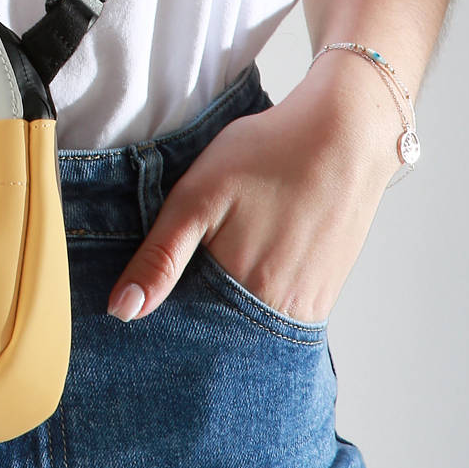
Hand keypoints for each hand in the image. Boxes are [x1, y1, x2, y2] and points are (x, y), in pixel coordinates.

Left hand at [105, 66, 402, 324]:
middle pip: (219, 332)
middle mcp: (276, 314)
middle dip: (195, 313)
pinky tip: (254, 259)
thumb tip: (122, 311)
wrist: (345, 135)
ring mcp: (305, 308)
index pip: (186, 329)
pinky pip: (278, 317)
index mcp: (238, 292)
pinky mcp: (324, 295)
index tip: (149, 294)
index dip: (164, 311)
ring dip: (226, 307)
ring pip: (248, 326)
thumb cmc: (267, 156)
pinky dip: (256, 299)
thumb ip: (160, 257)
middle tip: (197, 262)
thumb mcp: (197, 197)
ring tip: (228, 253)